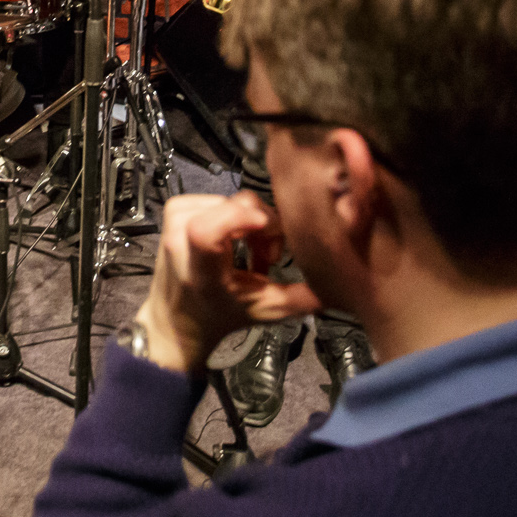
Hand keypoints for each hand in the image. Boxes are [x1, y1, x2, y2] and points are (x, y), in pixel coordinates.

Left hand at [131, 191, 322, 375]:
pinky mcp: (175, 208)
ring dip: (251, 224)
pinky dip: (234, 215)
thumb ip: (302, 298)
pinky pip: (219, 198)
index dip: (239, 220)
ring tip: (253, 253)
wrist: (176, 319)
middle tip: (268, 258)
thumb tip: (342, 284)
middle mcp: (179, 240)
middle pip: (236, 208)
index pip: (206, 230)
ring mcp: (174, 221)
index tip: (267, 229)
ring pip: (232, 201)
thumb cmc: (218, 316)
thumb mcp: (263, 311)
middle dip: (265, 228)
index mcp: (199, 269)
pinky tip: (237, 239)